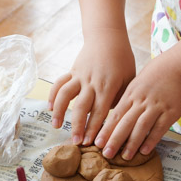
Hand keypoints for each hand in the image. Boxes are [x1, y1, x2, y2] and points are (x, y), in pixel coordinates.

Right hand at [48, 29, 136, 145]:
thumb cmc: (123, 59)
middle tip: (76, 143)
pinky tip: (50, 108)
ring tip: (56, 126)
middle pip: (82, 107)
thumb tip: (117, 120)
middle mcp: (92, 81)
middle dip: (78, 126)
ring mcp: (80, 75)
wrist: (108, 36)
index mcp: (108, 85)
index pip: (100, 111)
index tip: (92, 143)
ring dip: (60, 111)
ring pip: (66, 94)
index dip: (95, 128)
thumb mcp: (129, 78)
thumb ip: (122, 98)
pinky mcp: (72, 70)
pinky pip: (59, 83)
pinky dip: (53, 95)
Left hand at [95, 60, 180, 160]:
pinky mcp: (170, 112)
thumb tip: (117, 113)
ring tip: (125, 156)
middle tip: (106, 154)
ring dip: (132, 143)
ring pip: (141, 127)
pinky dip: (151, 140)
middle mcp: (141, 101)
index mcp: (131, 94)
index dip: (106, 130)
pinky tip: (145, 150)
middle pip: (125, 123)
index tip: (97, 143)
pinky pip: (159, 128)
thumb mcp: (137, 82)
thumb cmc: (157, 73)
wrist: (179, 66)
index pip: (115, 115)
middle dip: (114, 140)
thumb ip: (128, 97)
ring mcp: (156, 106)